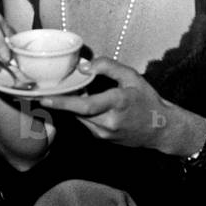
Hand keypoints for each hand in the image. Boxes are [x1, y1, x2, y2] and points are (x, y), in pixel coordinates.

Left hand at [40, 57, 171, 149]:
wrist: (161, 129)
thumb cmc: (147, 99)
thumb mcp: (132, 76)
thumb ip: (108, 67)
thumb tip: (84, 66)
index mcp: (117, 103)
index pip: (85, 105)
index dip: (63, 102)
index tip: (44, 98)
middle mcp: (109, 121)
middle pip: (76, 111)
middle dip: (61, 101)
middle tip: (44, 90)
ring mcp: (105, 133)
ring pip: (78, 117)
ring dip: (70, 105)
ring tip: (63, 91)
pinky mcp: (103, 138)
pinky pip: (84, 122)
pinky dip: (79, 111)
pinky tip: (80, 101)